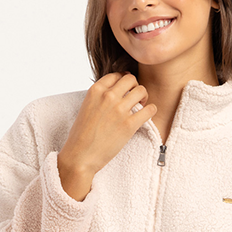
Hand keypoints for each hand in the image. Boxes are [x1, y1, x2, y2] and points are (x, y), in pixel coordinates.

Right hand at [57, 73, 157, 199]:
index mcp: (95, 90)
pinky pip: (149, 110)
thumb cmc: (80, 136)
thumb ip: (99, 97)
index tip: (125, 91)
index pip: (116, 75)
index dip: (123, 82)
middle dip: (135, 87)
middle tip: (135, 98)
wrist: (80, 156)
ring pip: (141, 91)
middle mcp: (108, 96)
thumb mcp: (86, 107)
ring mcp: (119, 110)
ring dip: (144, 97)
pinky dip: (151, 110)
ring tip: (141, 106)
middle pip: (131, 79)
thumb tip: (113, 94)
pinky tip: (147, 115)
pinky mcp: (129, 125)